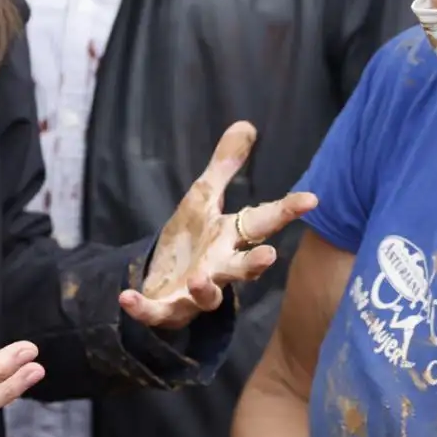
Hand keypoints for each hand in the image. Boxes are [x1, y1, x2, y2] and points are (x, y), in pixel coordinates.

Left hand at [122, 122, 317, 331]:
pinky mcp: (167, 309)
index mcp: (228, 238)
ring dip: (206, 288)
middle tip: (270, 256)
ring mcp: (195, 293)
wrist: (163, 281)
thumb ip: (224, 166)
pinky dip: (142, 308)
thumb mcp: (202, 198)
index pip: (261, 222)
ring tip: (199, 278)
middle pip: (243, 268)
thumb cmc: (191, 240)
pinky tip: (126, 297)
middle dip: (255, 264)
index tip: (311, 199)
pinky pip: (156, 312)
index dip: (286, 210)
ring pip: (208, 296)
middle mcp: (219, 268)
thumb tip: (245, 124)